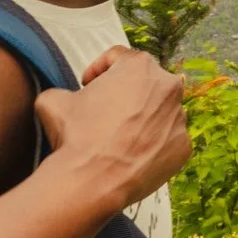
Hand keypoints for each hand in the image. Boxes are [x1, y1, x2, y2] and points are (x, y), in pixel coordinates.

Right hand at [32, 46, 190, 217]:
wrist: (93, 180)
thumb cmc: (75, 135)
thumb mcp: (53, 100)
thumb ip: (63, 89)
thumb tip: (64, 99)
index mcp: (140, 66)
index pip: (118, 57)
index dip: (98, 69)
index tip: (88, 84)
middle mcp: (168, 86)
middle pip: (145, 83)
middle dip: (125, 93)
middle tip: (105, 110)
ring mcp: (179, 118)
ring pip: (160, 111)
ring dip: (142, 117)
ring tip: (119, 136)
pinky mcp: (184, 146)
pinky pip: (167, 139)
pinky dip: (153, 143)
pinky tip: (132, 153)